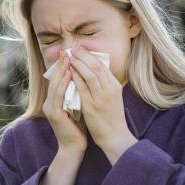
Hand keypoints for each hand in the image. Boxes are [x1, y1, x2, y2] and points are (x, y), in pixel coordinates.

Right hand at [42, 49, 87, 154]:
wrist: (74, 147)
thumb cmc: (78, 128)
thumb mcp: (78, 106)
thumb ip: (78, 93)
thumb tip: (85, 78)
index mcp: (54, 101)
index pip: (58, 80)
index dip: (63, 66)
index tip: (71, 53)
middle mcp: (49, 103)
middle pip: (54, 79)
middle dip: (61, 64)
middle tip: (67, 50)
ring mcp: (50, 108)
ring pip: (55, 85)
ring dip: (61, 70)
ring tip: (68, 58)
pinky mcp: (54, 114)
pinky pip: (58, 95)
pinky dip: (63, 83)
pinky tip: (69, 74)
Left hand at [68, 44, 136, 162]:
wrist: (115, 136)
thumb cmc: (112, 118)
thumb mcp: (113, 97)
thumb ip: (105, 85)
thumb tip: (95, 71)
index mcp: (115, 86)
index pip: (102, 66)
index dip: (90, 55)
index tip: (81, 49)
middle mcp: (110, 89)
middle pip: (96, 67)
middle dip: (83, 55)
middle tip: (73, 48)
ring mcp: (101, 98)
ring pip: (89, 75)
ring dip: (78, 64)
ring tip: (69, 56)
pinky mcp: (92, 107)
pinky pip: (82, 89)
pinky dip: (76, 78)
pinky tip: (69, 72)